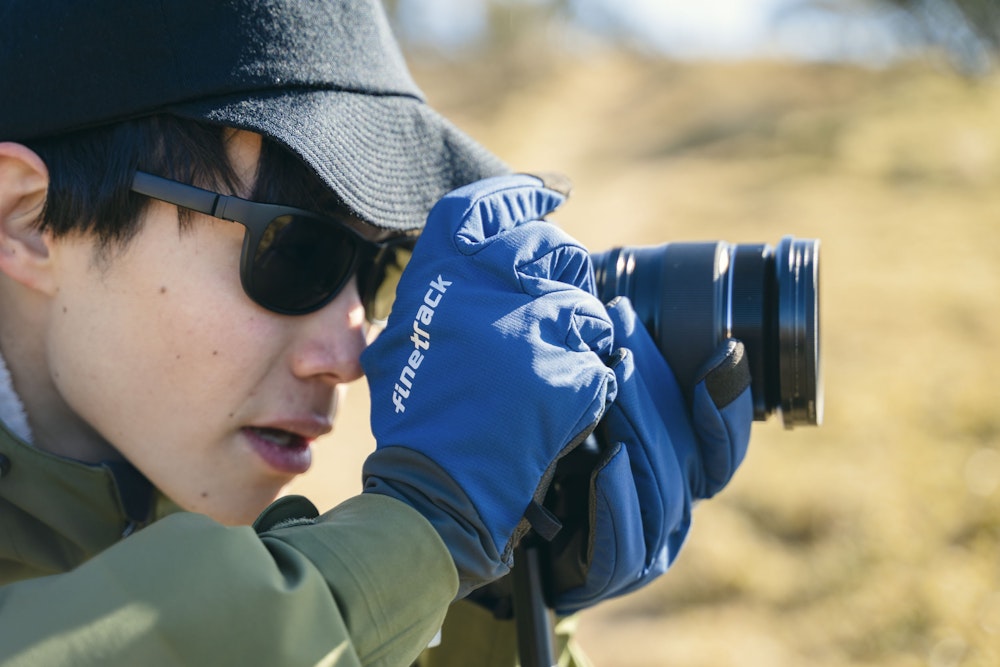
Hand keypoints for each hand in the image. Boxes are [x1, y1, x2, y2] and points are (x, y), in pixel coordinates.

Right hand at [361, 174, 617, 596]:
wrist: (437, 483)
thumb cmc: (417, 414)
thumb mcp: (401, 338)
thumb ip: (437, 291)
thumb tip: (476, 259)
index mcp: (439, 277)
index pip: (482, 207)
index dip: (519, 193)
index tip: (549, 193)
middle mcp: (484, 289)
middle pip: (547, 246)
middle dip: (560, 271)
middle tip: (552, 306)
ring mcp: (529, 328)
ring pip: (582, 302)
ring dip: (576, 330)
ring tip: (551, 365)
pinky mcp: (566, 369)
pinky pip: (598, 354)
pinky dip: (588, 375)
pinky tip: (561, 398)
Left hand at [551, 296, 752, 613]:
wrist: (486, 529)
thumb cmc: (536, 457)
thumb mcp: (574, 406)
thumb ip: (604, 366)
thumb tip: (609, 298)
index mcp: (676, 473)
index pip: (723, 445)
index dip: (729, 403)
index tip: (722, 351)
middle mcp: (670, 510)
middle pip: (689, 454)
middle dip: (657, 384)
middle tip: (623, 328)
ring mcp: (645, 547)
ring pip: (662, 491)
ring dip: (639, 430)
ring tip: (611, 379)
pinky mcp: (607, 576)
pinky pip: (626, 546)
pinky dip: (619, 501)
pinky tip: (608, 461)